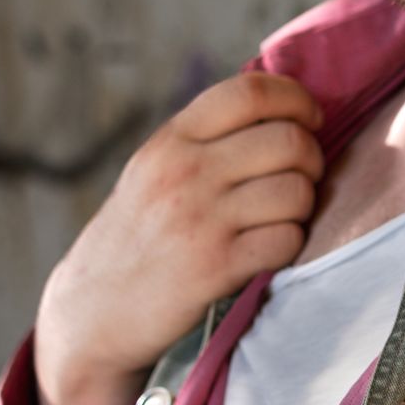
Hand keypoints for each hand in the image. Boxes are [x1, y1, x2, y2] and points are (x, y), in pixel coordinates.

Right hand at [33, 71, 323, 404]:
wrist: (92, 311)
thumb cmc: (137, 236)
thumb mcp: (154, 169)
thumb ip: (207, 138)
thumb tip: (285, 108)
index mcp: (172, 139)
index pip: (251, 92)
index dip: (296, 99)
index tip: (310, 118)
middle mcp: (186, 171)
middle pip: (289, 140)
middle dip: (311, 158)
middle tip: (303, 176)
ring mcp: (202, 219)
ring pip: (297, 191)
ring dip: (303, 206)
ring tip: (281, 217)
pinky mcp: (217, 267)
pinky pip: (288, 240)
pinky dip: (289, 245)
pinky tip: (268, 250)